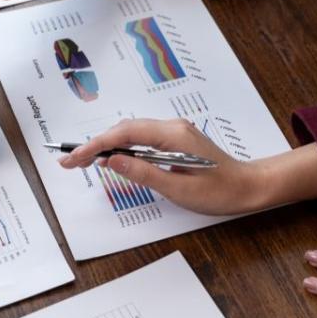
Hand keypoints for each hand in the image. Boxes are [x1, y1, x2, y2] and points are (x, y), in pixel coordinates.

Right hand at [59, 119, 268, 214]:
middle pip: (123, 130)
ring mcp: (173, 132)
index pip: (124, 134)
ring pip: (130, 133)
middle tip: (69, 161)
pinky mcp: (174, 141)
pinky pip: (141, 139)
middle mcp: (171, 127)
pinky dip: (122, 148)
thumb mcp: (178, 187)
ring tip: (82, 160)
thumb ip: (142, 172)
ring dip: (106, 146)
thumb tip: (111, 161)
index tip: (74, 157)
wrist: (247, 187)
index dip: (95, 145)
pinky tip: (110, 158)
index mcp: (172, 135)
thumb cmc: (219, 191)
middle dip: (94, 144)